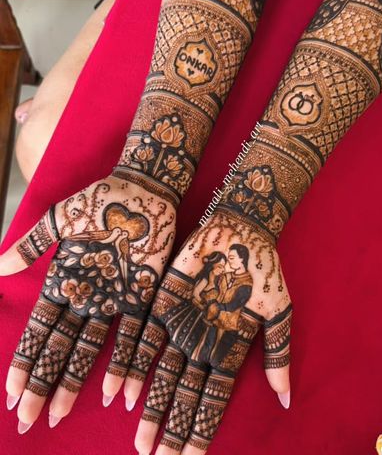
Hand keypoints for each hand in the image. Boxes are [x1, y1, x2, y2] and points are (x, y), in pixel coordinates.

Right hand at [0, 174, 175, 431]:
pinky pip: (133, 336)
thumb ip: (31, 245)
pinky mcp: (142, 296)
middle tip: (28, 418)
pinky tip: (116, 394)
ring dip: (74, 382)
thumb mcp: (59, 220)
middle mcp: (87, 298)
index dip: (25, 361)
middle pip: (60, 348)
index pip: (39, 330)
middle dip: (43, 382)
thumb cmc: (99, 201)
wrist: (142, 190)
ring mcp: (114, 300)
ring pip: (90, 350)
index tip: (12, 392)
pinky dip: (125, 364)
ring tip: (59, 413)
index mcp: (64, 282)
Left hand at [130, 210, 291, 454]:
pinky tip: (122, 392)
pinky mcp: (163, 304)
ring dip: (151, 408)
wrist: (240, 230)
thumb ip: (278, 353)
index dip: (201, 429)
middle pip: (184, 396)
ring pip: (162, 376)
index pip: (213, 400)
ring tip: (139, 441)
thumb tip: (286, 400)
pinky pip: (145, 340)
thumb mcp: (278, 312)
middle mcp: (201, 344)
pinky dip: (134, 366)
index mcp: (228, 349)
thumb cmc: (262, 270)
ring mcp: (181, 326)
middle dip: (172, 428)